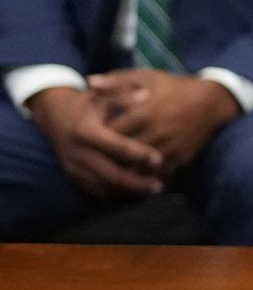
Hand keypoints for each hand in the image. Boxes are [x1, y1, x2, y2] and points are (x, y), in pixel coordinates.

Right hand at [26, 86, 164, 197]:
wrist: (56, 118)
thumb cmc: (87, 105)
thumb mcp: (102, 95)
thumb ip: (123, 96)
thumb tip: (146, 95)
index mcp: (86, 132)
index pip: (116, 146)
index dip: (138, 154)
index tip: (159, 159)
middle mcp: (77, 153)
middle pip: (110, 173)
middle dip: (136, 182)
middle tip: (159, 185)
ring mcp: (73, 167)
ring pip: (103, 186)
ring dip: (128, 191)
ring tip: (151, 190)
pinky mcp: (72, 176)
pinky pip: (95, 191)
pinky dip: (115, 194)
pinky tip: (134, 193)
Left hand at [88, 70, 238, 174]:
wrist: (212, 101)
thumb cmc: (175, 87)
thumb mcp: (147, 77)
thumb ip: (117, 80)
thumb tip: (90, 82)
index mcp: (145, 112)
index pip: (112, 132)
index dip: (97, 138)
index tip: (87, 141)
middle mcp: (158, 132)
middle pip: (124, 154)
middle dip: (107, 159)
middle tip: (92, 162)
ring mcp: (171, 146)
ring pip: (140, 168)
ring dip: (123, 173)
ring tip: (107, 174)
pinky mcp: (182, 157)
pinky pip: (158, 174)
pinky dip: (143, 179)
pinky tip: (131, 180)